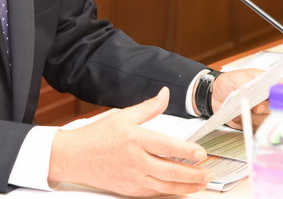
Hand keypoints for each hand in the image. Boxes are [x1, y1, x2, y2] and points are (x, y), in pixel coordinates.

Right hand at [48, 87, 213, 196]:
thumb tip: (165, 94)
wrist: (74, 157)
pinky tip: (181, 190)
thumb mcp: (122, 116)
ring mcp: (133, 178)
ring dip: (187, 187)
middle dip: (194, 174)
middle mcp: (135, 160)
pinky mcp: (130, 190)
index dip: (187, 151)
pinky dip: (171, 193)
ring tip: (201, 184)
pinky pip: (155, 194)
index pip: (167, 146)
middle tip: (209, 173)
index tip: (202, 153)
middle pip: (171, 171)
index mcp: (135, 139)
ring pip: (166, 187)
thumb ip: (148, 107)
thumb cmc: (96, 136)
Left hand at [211, 68, 275, 128]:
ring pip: (267, 119)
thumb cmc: (228, 82)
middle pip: (279, 107)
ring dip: (254, 116)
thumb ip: (249, 84)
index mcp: (267, 82)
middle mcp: (268, 97)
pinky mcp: (254, 121)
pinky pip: (256, 126)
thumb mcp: (237, 77)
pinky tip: (237, 115)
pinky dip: (245, 122)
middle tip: (255, 108)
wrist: (214, 95)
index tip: (274, 98)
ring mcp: (262, 110)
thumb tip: (260, 102)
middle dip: (266, 108)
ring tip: (241, 109)